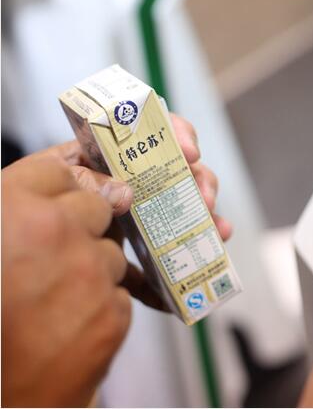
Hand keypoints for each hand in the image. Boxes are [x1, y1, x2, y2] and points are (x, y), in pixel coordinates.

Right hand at [1, 155, 129, 406]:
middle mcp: (55, 231)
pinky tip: (67, 324)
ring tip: (54, 299)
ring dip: (94, 268)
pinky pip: (120, 293)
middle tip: (57, 254)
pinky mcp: (112, 313)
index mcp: (9, 207)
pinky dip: (102, 305)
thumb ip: (17, 206)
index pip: (60, 168)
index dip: (64, 184)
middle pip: (98, 205)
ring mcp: (90, 273)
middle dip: (86, 223)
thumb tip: (74, 174)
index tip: (68, 193)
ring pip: (113, 252)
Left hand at [29, 113, 229, 309]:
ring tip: (218, 232)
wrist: (21, 266)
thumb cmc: (28, 209)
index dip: (178, 135)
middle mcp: (133, 184)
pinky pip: (166, 262)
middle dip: (201, 183)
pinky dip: (179, 273)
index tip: (190, 152)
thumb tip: (122, 190)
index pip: (153, 132)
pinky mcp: (141, 256)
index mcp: (112, 158)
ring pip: (186, 213)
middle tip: (204, 200)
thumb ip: (81, 177)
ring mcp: (141, 219)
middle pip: (180, 172)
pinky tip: (189, 280)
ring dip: (207, 220)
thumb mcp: (47, 180)